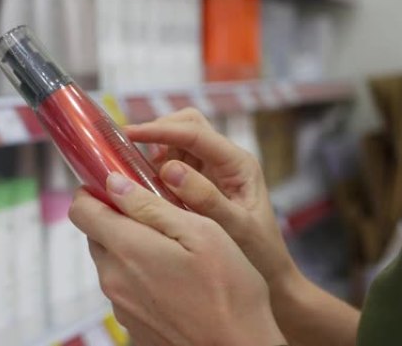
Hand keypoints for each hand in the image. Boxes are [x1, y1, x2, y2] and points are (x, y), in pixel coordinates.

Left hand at [69, 173, 284, 345]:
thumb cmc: (230, 292)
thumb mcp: (201, 233)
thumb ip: (151, 206)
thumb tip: (113, 184)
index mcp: (127, 249)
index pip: (81, 210)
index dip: (93, 191)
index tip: (116, 183)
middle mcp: (114, 279)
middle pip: (97, 234)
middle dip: (118, 217)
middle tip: (157, 212)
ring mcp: (120, 305)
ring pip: (112, 260)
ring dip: (132, 247)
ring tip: (173, 248)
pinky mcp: (131, 323)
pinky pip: (125, 286)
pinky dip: (140, 274)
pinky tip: (175, 278)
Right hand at [125, 108, 299, 286]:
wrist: (271, 275)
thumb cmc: (259, 253)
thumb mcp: (236, 228)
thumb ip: (206, 199)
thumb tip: (170, 169)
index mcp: (238, 164)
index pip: (196, 132)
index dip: (161, 130)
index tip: (130, 133)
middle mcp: (226, 161)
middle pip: (188, 125)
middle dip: (158, 132)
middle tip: (130, 152)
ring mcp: (213, 170)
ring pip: (178, 141)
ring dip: (156, 150)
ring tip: (136, 173)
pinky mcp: (202, 184)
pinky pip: (175, 163)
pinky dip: (157, 168)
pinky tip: (145, 187)